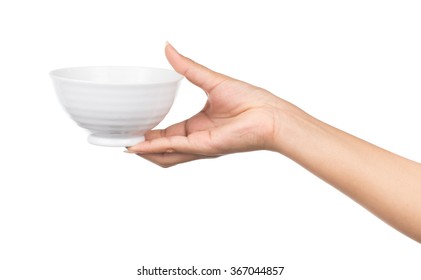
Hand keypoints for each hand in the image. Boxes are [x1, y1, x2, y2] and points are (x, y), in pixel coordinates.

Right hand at [127, 43, 287, 166]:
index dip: (151, 133)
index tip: (134, 128)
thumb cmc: (249, 100)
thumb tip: (168, 48)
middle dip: (143, 146)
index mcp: (198, 126)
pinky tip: (140, 145)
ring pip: (166, 155)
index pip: (169, 132)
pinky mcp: (204, 147)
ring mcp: (199, 145)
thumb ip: (187, 68)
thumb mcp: (210, 81)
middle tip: (124, 141)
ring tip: (127, 147)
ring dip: (146, 152)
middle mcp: (197, 138)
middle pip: (164, 148)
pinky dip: (156, 148)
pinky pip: (174, 148)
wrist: (269, 113)